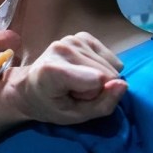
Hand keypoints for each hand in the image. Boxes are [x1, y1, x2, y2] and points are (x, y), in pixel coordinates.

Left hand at [0, 32, 126, 124]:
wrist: (29, 86)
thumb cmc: (50, 104)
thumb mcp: (75, 116)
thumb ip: (102, 104)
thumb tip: (122, 85)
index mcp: (52, 69)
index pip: (97, 80)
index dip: (94, 95)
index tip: (73, 97)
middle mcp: (62, 48)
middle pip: (107, 74)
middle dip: (98, 88)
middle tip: (75, 91)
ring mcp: (73, 39)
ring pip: (112, 67)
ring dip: (99, 78)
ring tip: (77, 82)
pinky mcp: (83, 36)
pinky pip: (111, 58)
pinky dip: (101, 67)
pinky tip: (83, 70)